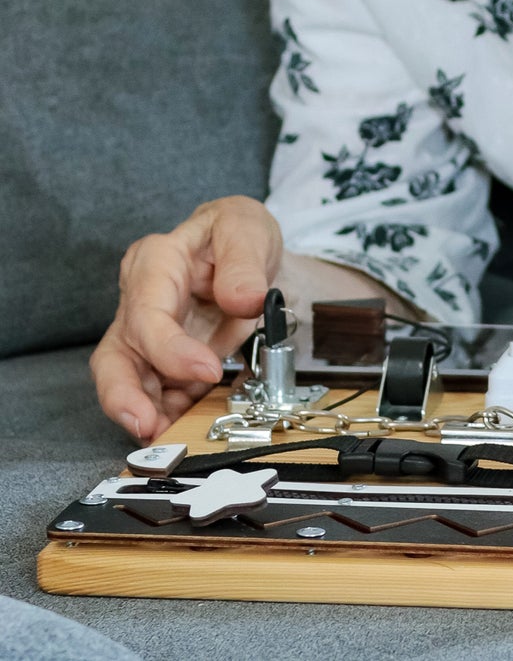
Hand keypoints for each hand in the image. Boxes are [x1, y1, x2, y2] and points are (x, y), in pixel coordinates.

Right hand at [90, 196, 282, 442]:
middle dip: (124, 397)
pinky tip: (189, 421)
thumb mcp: (247, 228)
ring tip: (173, 436)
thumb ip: (245, 263)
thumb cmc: (236, 232)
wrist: (244, 246)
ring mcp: (146, 332)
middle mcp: (140, 300)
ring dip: (148, 412)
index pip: (147, 315)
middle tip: (149, 427)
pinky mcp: (162, 357)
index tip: (207, 369)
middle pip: (114, 357)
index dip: (170, 350)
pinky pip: (158, 390)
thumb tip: (244, 299)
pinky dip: (170, 410)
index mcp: (155, 263)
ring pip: (127, 381)